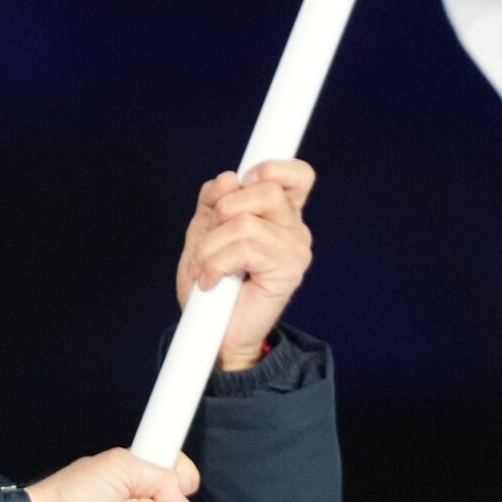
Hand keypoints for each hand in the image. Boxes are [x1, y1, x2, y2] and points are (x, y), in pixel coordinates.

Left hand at [177, 160, 313, 371]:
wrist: (213, 334)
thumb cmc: (212, 284)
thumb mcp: (204, 233)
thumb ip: (213, 202)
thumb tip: (227, 179)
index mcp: (279, 214)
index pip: (297, 175)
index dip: (273, 168)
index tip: (245, 180)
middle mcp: (294, 227)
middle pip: (265, 189)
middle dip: (223, 211)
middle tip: (211, 241)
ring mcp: (296, 248)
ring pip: (244, 222)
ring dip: (210, 247)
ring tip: (205, 269)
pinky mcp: (289, 269)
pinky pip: (242, 248)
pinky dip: (214, 264)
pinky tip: (211, 282)